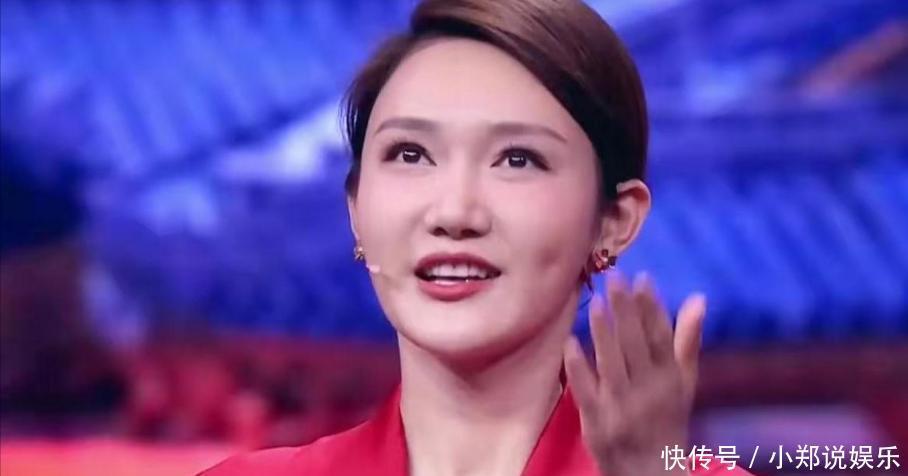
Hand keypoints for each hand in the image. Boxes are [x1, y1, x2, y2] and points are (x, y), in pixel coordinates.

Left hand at [563, 272, 705, 475]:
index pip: (662, 339)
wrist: (651, 475)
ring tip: (598, 302)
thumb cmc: (667, 422)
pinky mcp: (597, 425)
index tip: (642, 278)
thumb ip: (688, 340)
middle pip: (636, 346)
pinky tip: (570, 342)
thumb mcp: (684, 384)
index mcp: (671, 381)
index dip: (653, 308)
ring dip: (604, 333)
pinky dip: (578, 368)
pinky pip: (586, 393)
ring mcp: (621, 410)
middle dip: (626, 310)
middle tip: (615, 277)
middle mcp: (649, 394)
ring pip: (612, 365)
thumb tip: (699, 298)